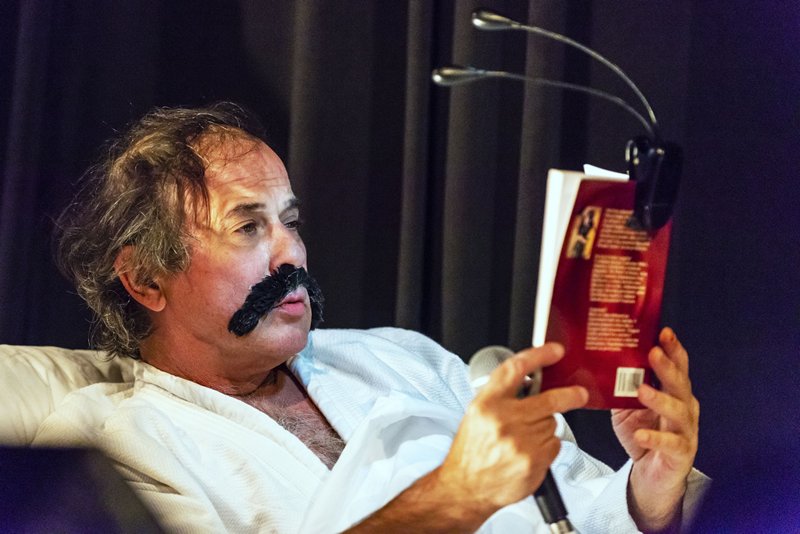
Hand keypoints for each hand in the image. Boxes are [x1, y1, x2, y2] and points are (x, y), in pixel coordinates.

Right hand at [437, 343, 588, 519]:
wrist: (467, 488)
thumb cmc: (472, 450)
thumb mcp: (477, 414)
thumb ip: (502, 395)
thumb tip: (531, 380)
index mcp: (486, 404)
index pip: (515, 369)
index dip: (539, 356)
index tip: (555, 351)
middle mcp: (503, 420)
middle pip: (548, 400)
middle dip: (569, 396)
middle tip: (579, 394)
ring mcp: (520, 442)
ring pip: (552, 424)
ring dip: (545, 428)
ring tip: (525, 439)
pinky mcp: (533, 461)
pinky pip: (554, 445)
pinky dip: (547, 447)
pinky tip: (529, 453)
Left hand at [611, 327, 698, 530]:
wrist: (651, 474)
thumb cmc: (643, 434)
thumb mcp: (627, 406)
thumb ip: (620, 387)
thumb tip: (598, 362)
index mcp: (674, 393)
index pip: (677, 367)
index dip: (673, 350)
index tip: (664, 332)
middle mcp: (685, 408)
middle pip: (680, 384)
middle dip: (667, 367)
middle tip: (653, 353)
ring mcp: (685, 431)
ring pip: (678, 411)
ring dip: (660, 399)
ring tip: (642, 390)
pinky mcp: (680, 453)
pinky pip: (670, 444)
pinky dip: (656, 438)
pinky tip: (642, 434)